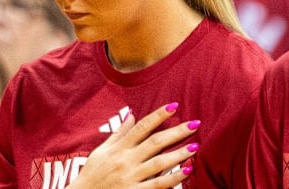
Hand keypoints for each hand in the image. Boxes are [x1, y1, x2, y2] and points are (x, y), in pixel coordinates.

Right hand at [67, 103, 199, 188]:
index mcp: (119, 148)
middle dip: (176, 132)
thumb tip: (130, 115)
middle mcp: (126, 160)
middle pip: (155, 142)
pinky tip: (186, 171)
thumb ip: (118, 134)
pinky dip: (174, 178)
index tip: (174, 106)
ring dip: (179, 153)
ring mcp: (131, 176)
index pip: (142, 127)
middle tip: (195, 124)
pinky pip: (158, 184)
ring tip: (195, 146)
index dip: (158, 116)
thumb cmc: (92, 173)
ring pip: (160, 162)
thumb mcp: (101, 151)